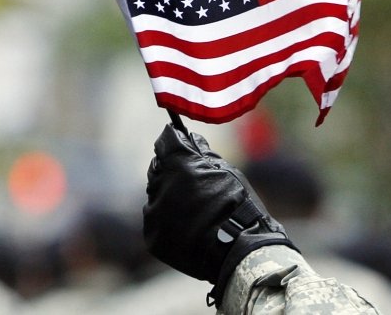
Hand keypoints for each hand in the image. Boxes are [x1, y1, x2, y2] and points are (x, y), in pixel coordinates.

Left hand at [143, 124, 294, 302]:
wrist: (238, 251)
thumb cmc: (238, 208)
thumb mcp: (228, 173)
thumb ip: (204, 154)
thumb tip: (191, 138)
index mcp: (179, 166)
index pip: (165, 143)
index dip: (172, 142)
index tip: (177, 143)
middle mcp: (160, 186)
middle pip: (157, 171)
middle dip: (171, 172)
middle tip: (192, 184)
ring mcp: (154, 213)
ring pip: (155, 197)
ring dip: (168, 198)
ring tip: (194, 212)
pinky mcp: (152, 236)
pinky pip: (155, 221)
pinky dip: (167, 222)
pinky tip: (188, 229)